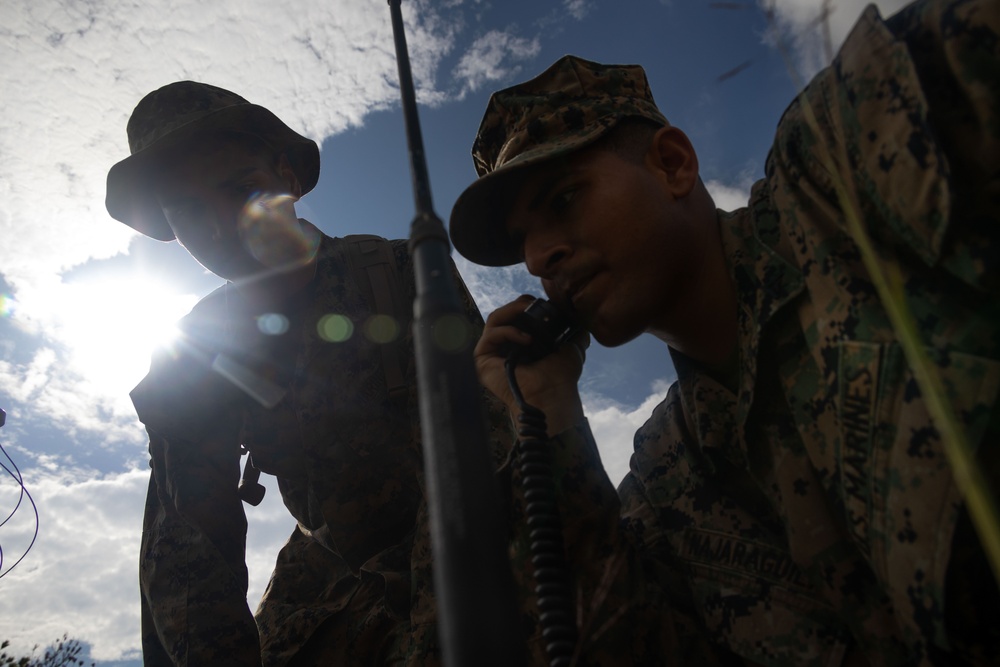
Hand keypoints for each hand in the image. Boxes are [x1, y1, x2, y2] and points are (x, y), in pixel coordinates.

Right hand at [474, 295, 589, 436]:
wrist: (552, 395)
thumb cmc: (561, 377)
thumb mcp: (571, 348)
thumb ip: (575, 333)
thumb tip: (582, 320)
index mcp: (519, 344)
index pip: (515, 316)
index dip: (525, 306)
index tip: (541, 302)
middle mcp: (503, 348)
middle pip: (503, 315)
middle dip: (517, 305)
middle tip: (532, 303)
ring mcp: (491, 354)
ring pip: (494, 320)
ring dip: (511, 311)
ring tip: (528, 311)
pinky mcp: (481, 359)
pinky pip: (490, 335)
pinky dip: (508, 331)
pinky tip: (527, 339)